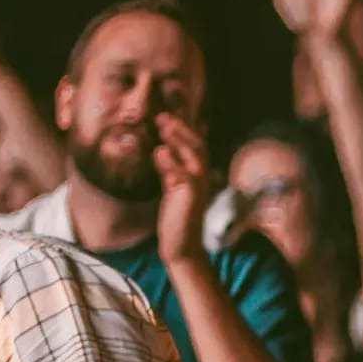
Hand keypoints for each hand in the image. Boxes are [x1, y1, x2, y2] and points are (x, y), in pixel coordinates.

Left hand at [154, 112, 210, 267]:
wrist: (182, 247)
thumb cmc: (176, 219)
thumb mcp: (172, 189)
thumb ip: (170, 169)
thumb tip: (163, 149)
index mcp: (198, 175)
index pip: (196, 146)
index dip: (186, 129)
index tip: (170, 114)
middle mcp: (202, 178)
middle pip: (197, 146)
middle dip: (181, 129)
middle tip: (163, 116)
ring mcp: (198, 188)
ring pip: (194, 156)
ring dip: (179, 139)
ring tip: (164, 126)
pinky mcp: (190, 198)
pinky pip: (183, 176)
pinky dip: (171, 163)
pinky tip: (160, 153)